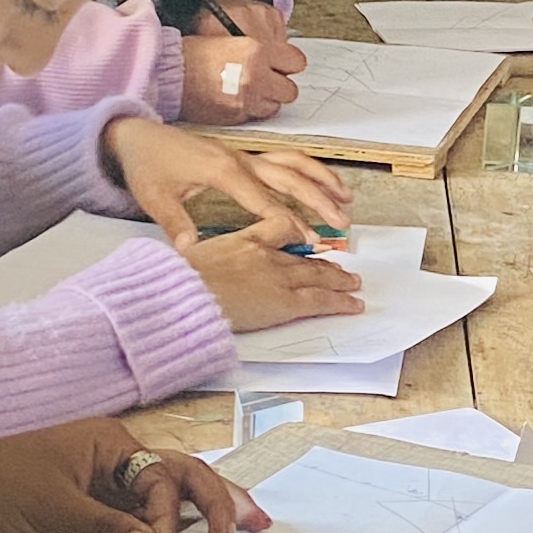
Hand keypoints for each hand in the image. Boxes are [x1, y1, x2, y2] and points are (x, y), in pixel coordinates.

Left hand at [0, 419, 259, 532]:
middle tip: (254, 527)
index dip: (170, 517)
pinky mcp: (90, 531)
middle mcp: (112, 468)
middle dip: (219, 501)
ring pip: (166, 509)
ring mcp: (103, 499)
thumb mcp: (47, 504)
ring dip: (200, 522)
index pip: (164, 476)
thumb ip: (103, 527)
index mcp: (107, 445)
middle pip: (181, 481)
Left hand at [104, 110, 348, 250]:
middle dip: (317, 201)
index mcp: (223, 171)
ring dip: (321, 179)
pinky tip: (321, 181)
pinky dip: (307, 168)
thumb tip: (190, 252)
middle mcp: (240, 159)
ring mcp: (244, 155)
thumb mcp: (155, 198)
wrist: (137, 136)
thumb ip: (176, 224)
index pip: (265, 201)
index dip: (288, 222)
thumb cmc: (147, 166)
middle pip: (289, 179)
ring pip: (293, 164)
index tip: (308, 240)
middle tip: (340, 223)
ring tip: (345, 198)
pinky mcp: (243, 155)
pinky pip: (283, 159)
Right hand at [181, 15, 304, 121]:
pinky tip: (235, 101)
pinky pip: (254, 117)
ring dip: (265, 101)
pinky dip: (248, 111)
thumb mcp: (231, 38)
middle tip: (268, 81)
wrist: (168, 74)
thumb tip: (277, 59)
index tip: (283, 64)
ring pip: (274, 107)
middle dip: (280, 86)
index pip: (296, 62)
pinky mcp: (235, 118)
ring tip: (249, 92)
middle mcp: (255, 77)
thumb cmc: (192, 54)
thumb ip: (260, 50)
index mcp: (256, 51)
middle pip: (290, 90)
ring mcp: (246, 101)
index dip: (289, 63)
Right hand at [182, 231, 362, 329]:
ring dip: (338, 280)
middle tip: (337, 267)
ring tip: (352, 282)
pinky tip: (353, 304)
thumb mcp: (190, 256)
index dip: (294, 233)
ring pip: (317, 276)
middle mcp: (266, 256)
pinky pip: (321, 301)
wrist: (184, 297)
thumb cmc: (179, 282)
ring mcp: (278, 279)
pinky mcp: (286, 303)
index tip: (301, 238)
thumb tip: (194, 258)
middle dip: (323, 263)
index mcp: (244, 240)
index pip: (278, 228)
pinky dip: (341, 302)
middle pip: (302, 257)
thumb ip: (204, 256)